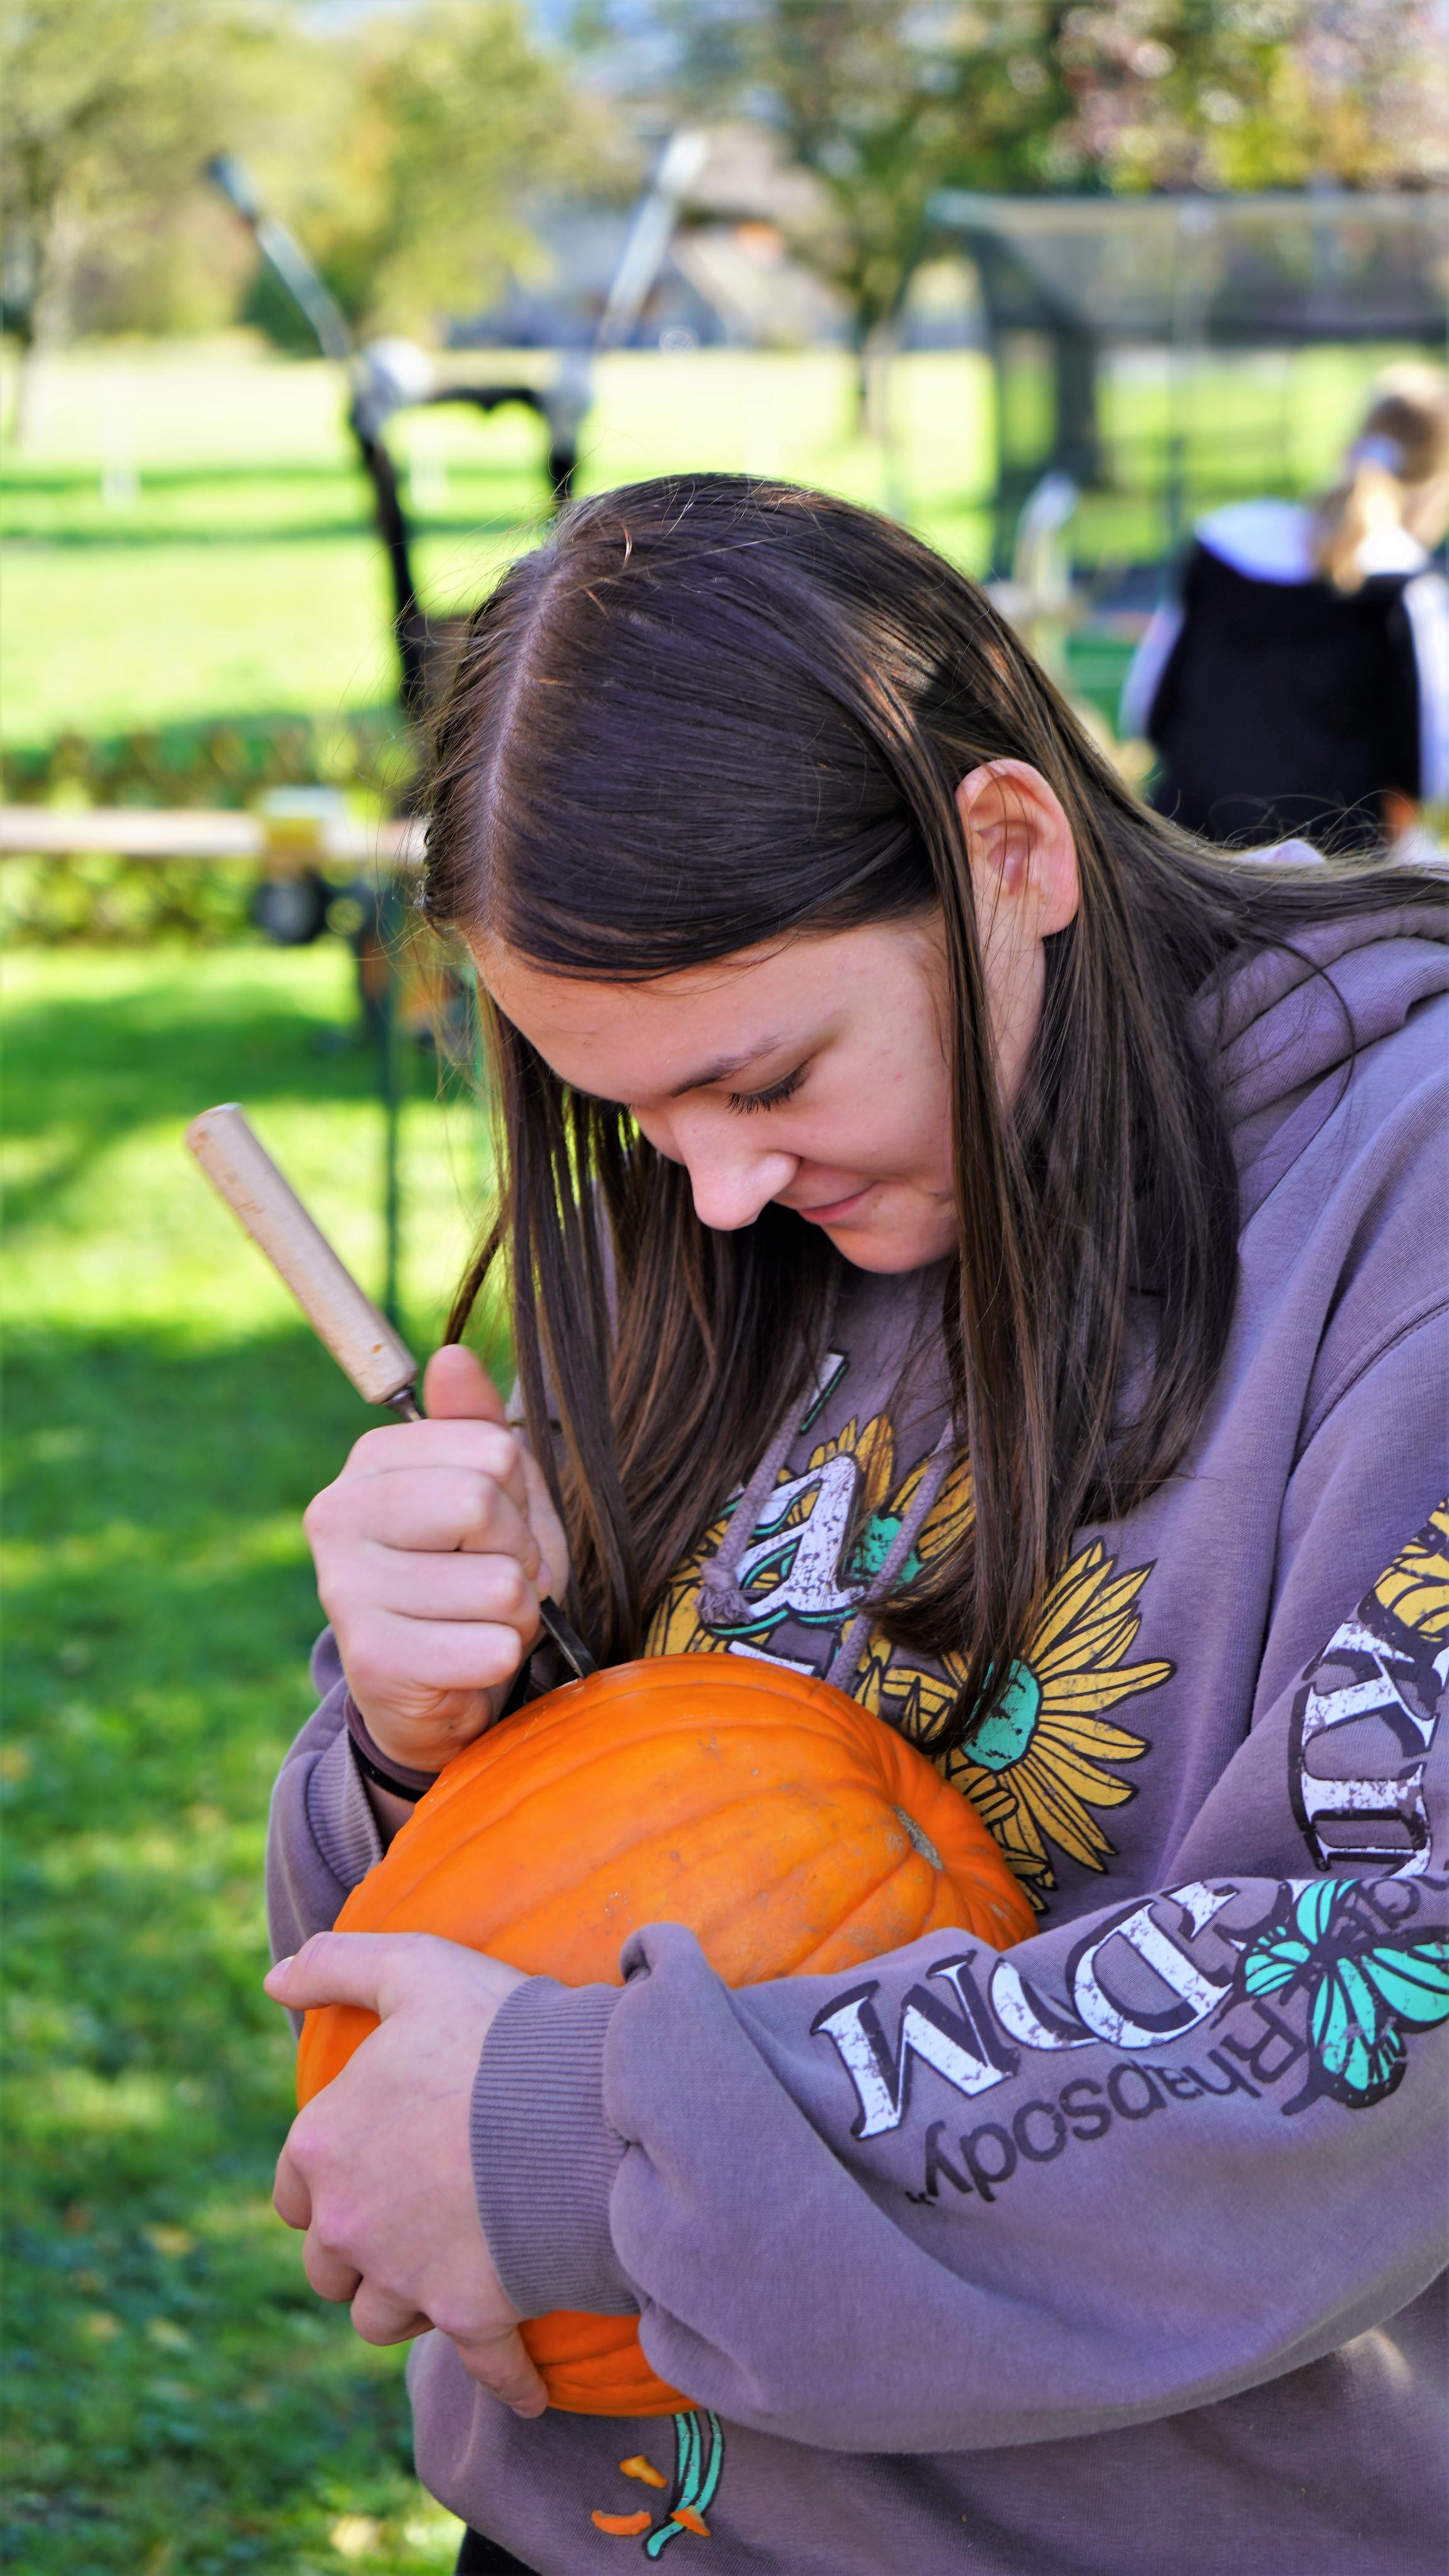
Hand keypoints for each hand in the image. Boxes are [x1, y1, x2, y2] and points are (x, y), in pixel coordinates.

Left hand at [266, 1931, 546, 2415]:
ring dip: (409, 2303)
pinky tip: (525, 2386)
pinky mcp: (472, 2315)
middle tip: (409, 2220)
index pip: (294, 2189)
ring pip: (381, 2318)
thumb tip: (273, 1980)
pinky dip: (505, 2378)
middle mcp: (348, 2223)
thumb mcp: (413, 1967)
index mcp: (321, 2145)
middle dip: (359, 2250)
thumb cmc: (496, 2031)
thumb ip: (337, 1964)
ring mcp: (408, 2277)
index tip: (365, 2167)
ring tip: (449, 2277)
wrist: (582, 2104)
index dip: (325, 2180)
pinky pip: (484, 2367)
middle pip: (329, 2265)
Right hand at [304, 1345, 569, 1773]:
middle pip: (483, 1505)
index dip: (517, 1497)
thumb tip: (453, 1356)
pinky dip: (500, 1659)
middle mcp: (337, 1516)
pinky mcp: (372, 1661)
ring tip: (477, 1623)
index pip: (491, 1449)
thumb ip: (475, 1425)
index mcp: (368, 1464)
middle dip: (519, 1553)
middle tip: (494, 1579)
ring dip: (515, 1615)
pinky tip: (465, 1662)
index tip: (493, 1530)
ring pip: (500, 1584)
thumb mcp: (490, 1493)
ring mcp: (345, 1589)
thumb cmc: (471, 1576)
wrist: (440, 1688)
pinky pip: (491, 1648)